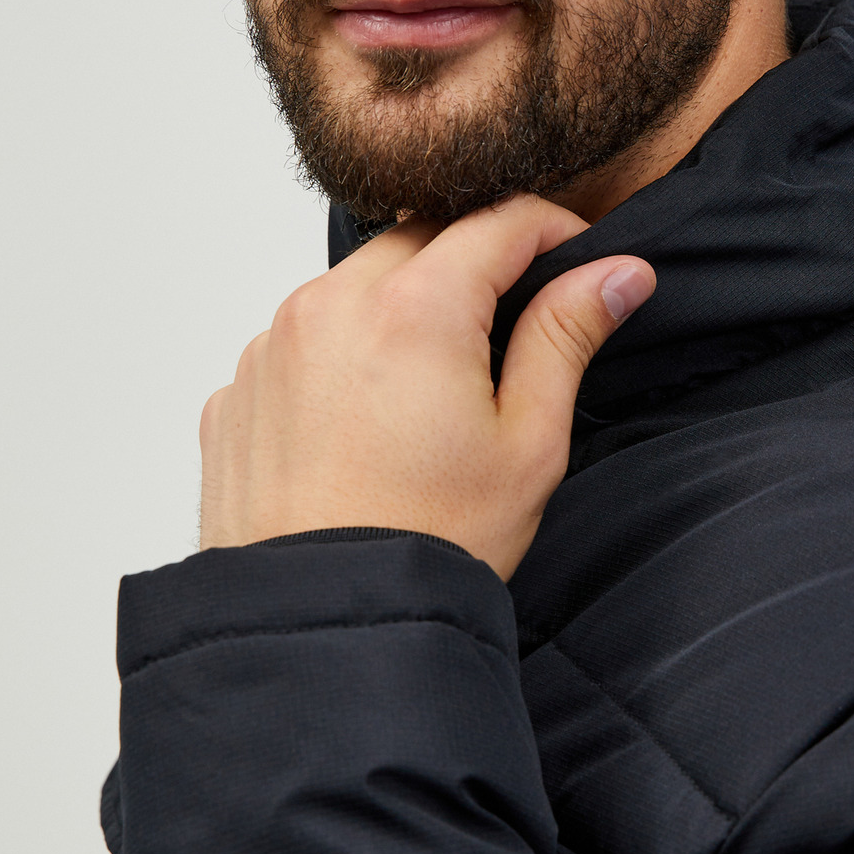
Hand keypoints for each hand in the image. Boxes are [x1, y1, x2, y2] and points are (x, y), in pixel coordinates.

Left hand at [198, 196, 654, 577]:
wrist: (321, 634)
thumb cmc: (430, 546)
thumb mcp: (529, 441)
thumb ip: (567, 336)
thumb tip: (616, 273)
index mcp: (415, 308)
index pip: (499, 220)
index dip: (553, 230)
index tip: (577, 263)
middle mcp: (330, 306)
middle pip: (420, 236)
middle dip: (472, 262)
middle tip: (512, 330)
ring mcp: (271, 347)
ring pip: (353, 285)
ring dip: (400, 307)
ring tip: (433, 392)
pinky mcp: (237, 392)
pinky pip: (299, 342)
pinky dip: (341, 359)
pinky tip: (370, 426)